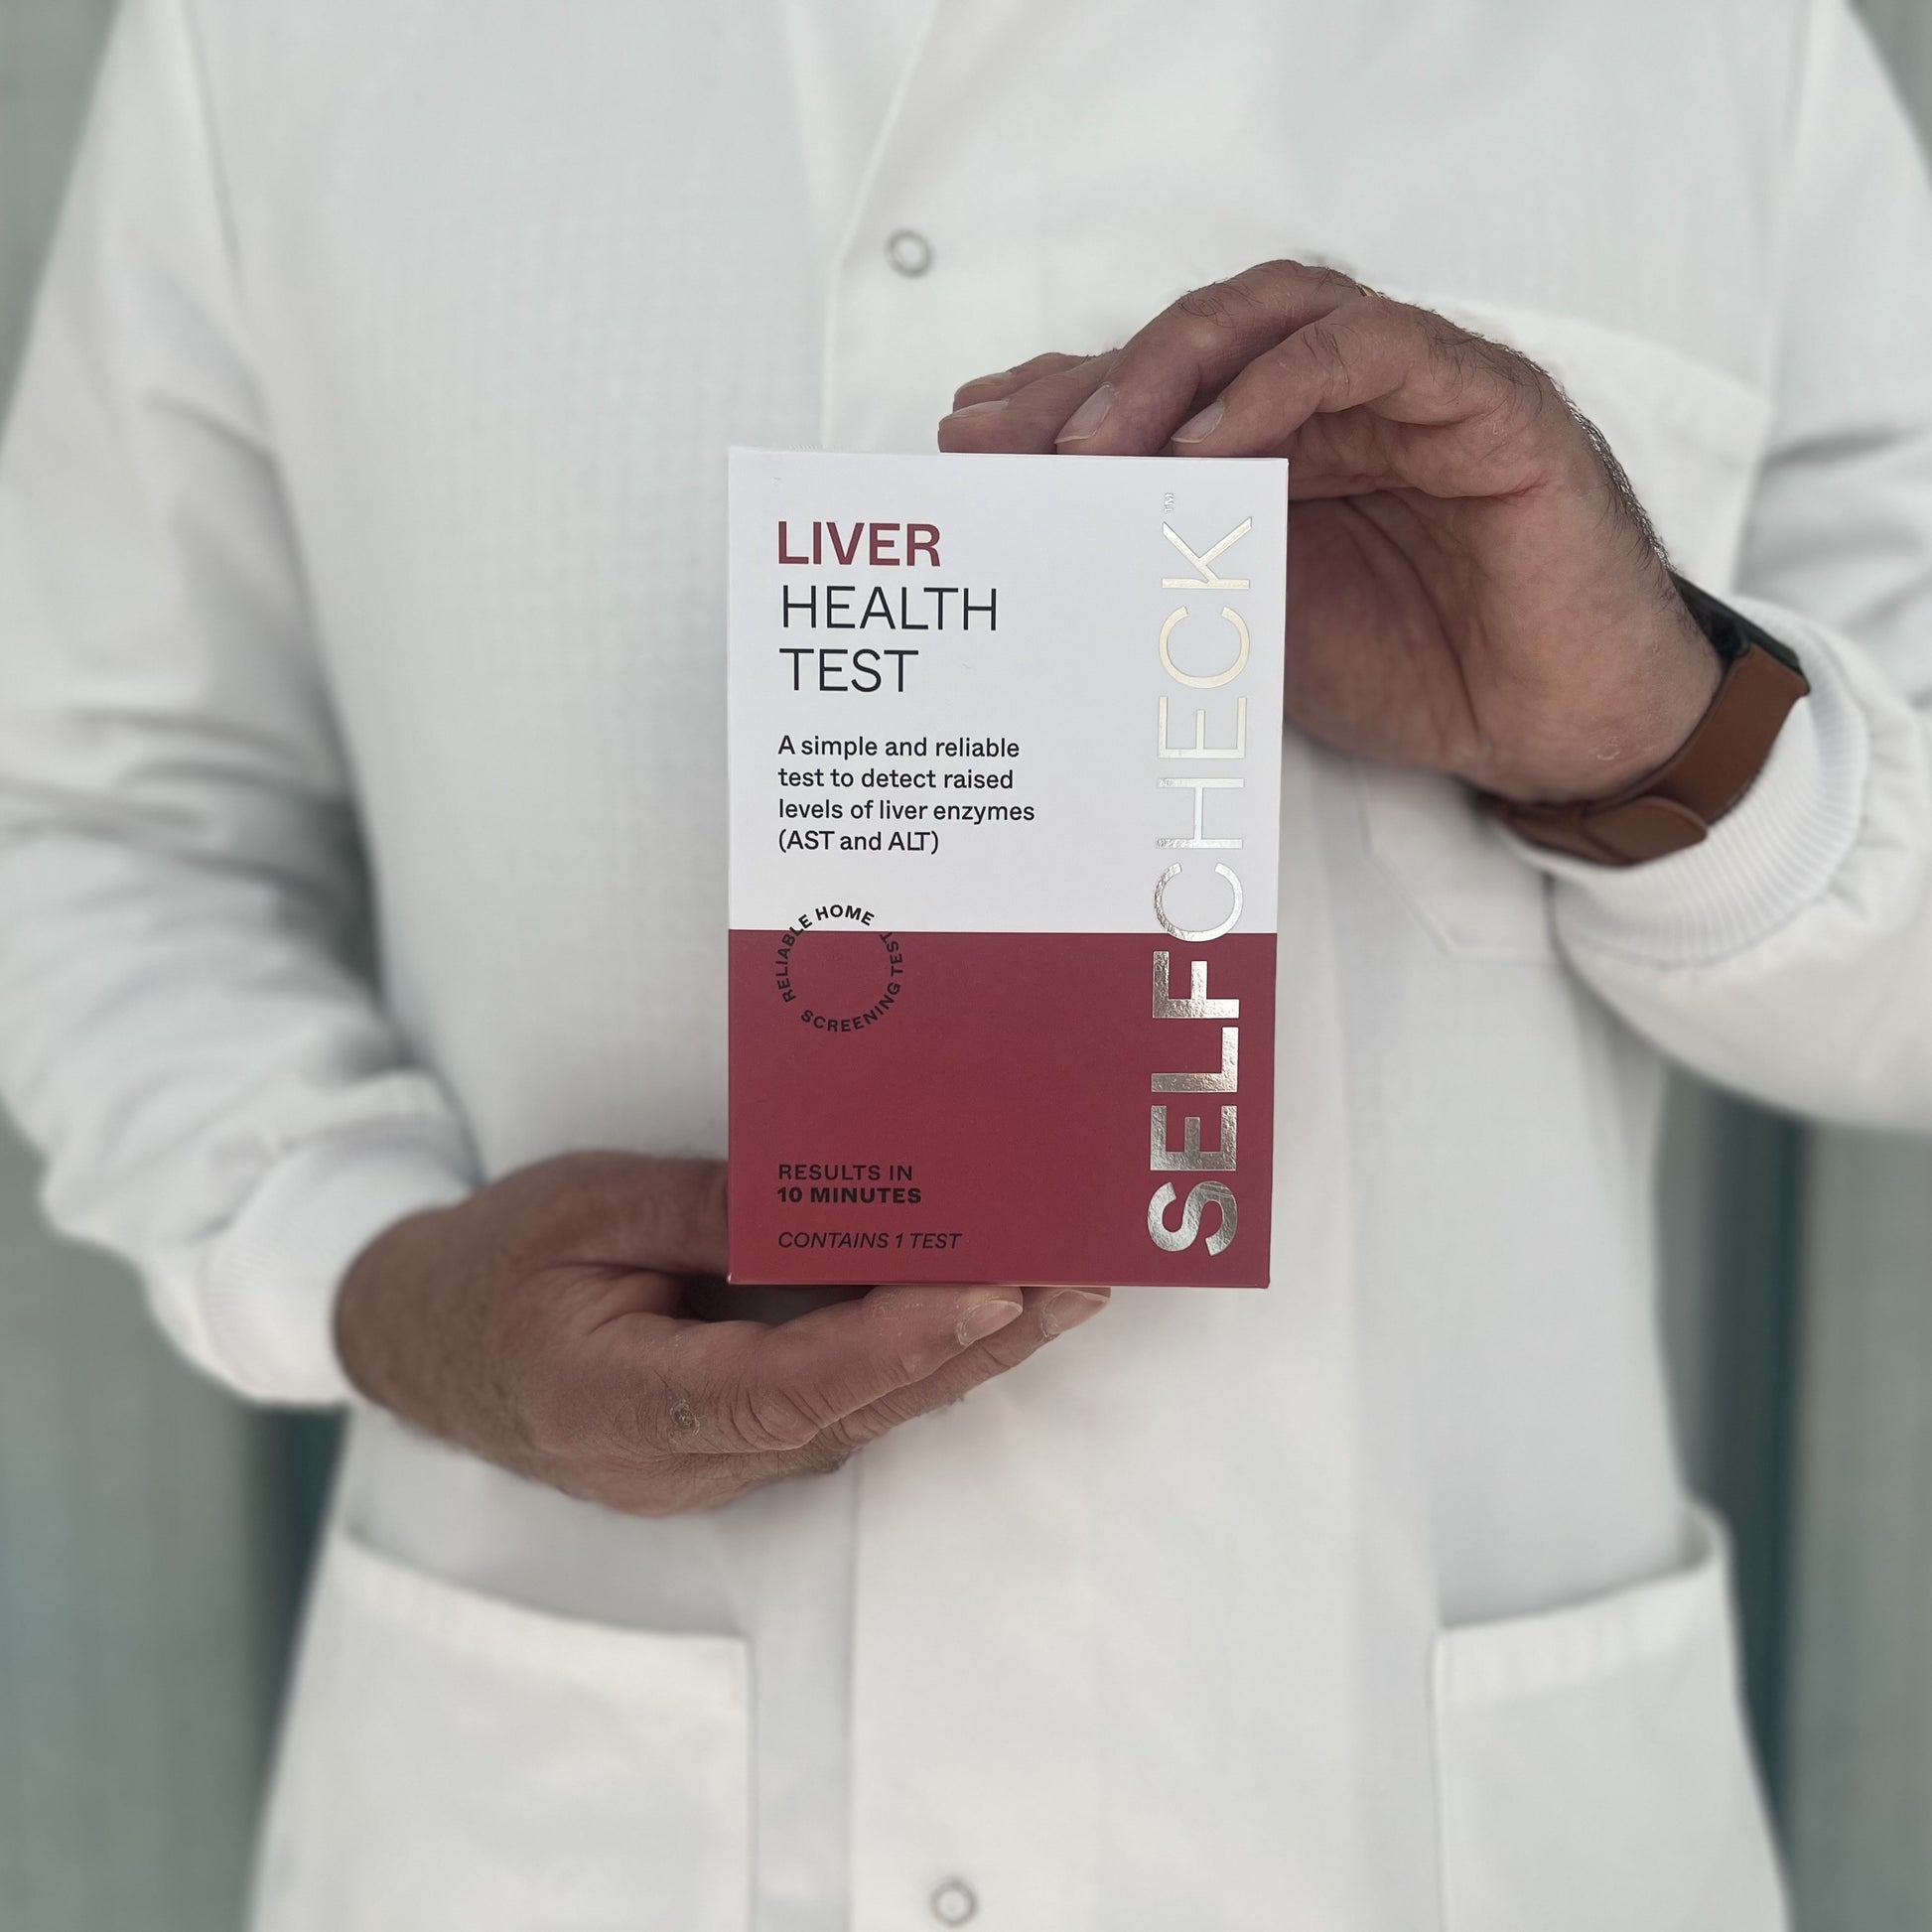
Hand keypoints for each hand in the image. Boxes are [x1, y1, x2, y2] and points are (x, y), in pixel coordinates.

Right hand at [334, 1151, 1104, 1515]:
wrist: (423, 1339)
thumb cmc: (492, 1267)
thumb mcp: (589, 1206)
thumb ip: (715, 1212)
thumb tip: (840, 1196)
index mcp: (616, 1402)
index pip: (781, 1391)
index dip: (893, 1347)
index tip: (988, 1291)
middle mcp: (676, 1461)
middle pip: (849, 1415)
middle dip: (972, 1348)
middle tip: (1074, 1279)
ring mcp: (706, 1468)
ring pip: (857, 1421)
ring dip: (961, 1357)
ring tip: (1060, 1288)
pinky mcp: (728, 1449)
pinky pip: (836, 1410)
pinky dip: (911, 1361)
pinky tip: (975, 1308)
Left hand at [939, 259, 1718, 804]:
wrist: (1556, 724)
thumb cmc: (1417, 669)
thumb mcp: (1255, 627)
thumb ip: (1169, 568)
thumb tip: (1054, 550)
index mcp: (1274, 446)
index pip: (1151, 395)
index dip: (1058, 409)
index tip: (970, 453)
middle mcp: (1331, 400)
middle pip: (1192, 346)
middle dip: (1090, 388)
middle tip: (1010, 447)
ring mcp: (1408, 388)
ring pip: (1274, 318)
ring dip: (1171, 367)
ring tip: (1099, 443)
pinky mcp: (1485, 401)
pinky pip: (1379, 350)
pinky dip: (1288, 379)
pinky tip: (1212, 438)